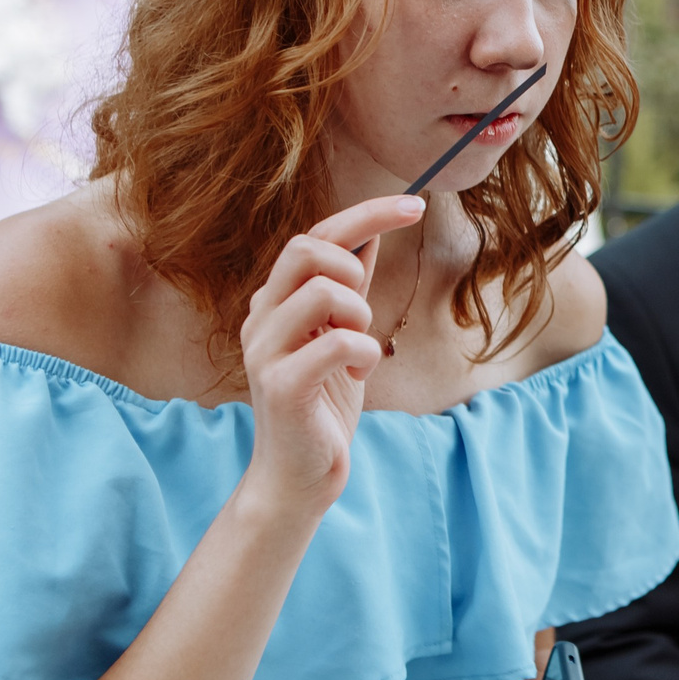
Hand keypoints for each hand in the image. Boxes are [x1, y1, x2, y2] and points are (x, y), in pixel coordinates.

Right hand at [236, 196, 425, 525]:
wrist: (298, 476)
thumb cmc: (322, 405)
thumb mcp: (340, 335)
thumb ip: (348, 289)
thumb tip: (370, 236)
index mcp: (275, 300)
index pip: (316, 234)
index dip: (368, 213)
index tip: (417, 203)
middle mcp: (261, 316)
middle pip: (307, 247)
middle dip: (353, 267)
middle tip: (364, 309)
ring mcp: (264, 350)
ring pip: (324, 290)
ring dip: (361, 316)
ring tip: (360, 350)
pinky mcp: (280, 385)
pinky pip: (338, 342)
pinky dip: (365, 354)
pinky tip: (357, 376)